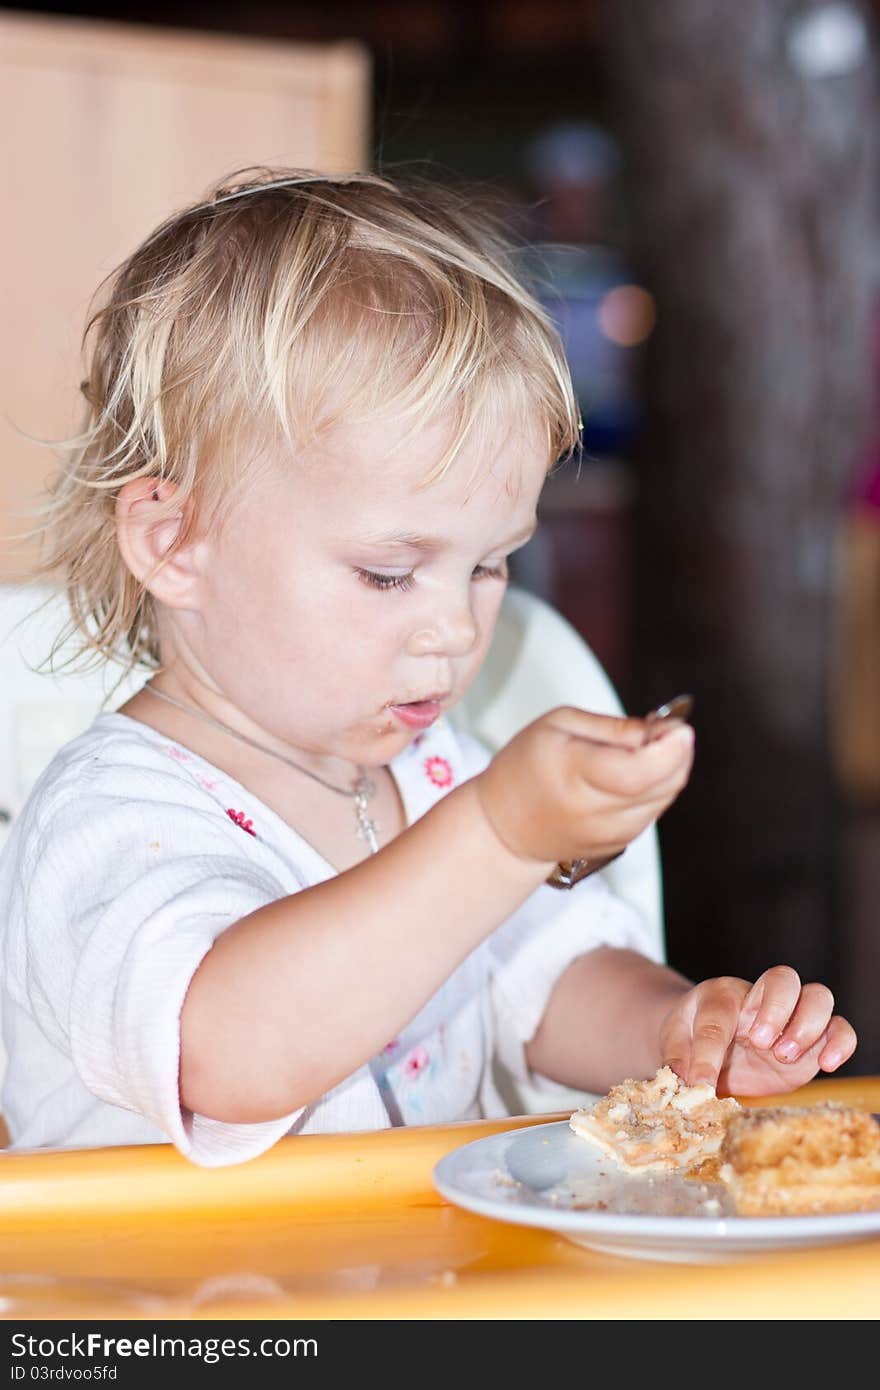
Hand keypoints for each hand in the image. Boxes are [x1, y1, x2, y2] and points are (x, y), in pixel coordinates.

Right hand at [473, 705, 693, 865]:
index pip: (638, 772)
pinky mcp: (620, 842)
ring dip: (671, 768)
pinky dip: (657, 787)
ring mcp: (609, 832)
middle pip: (662, 784)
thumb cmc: (525, 768)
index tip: (677, 727)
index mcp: (573, 772)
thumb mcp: (557, 724)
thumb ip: (610, 727)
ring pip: (665, 797)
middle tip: (665, 729)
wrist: (505, 828)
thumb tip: (657, 730)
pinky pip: (655, 809)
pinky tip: (636, 771)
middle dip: (677, 751)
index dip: (669, 749)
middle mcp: (594, 810)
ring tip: (646, 748)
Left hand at [659, 965, 856, 1095]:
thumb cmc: (691, 1037)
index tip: (702, 1082)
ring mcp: (790, 1018)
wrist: (708, 1042)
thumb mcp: (675, 1043)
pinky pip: (839, 1029)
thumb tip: (683, 1081)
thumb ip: (678, 1059)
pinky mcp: (812, 1043)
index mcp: (721, 996)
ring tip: (784, 1055)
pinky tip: (826, 1063)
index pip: (719, 1014)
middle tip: (759, 1042)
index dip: (709, 1050)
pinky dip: (841, 1042)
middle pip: (783, 978)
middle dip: (776, 1010)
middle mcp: (760, 999)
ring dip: (808, 1025)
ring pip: (818, 997)